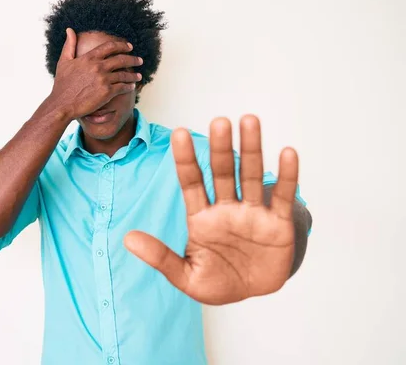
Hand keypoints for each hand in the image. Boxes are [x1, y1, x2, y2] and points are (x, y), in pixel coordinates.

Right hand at [47, 28, 142, 119]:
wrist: (63, 104)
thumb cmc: (62, 84)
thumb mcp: (64, 61)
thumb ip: (69, 45)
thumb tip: (70, 30)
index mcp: (89, 57)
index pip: (110, 47)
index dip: (122, 45)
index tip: (130, 47)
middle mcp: (98, 66)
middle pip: (121, 59)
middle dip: (133, 59)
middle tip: (139, 60)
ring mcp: (104, 79)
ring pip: (124, 74)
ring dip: (133, 75)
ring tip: (139, 76)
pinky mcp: (107, 92)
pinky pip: (122, 87)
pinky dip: (129, 86)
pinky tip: (132, 86)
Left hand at [124, 115, 298, 304]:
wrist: (251, 295)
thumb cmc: (216, 282)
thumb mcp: (185, 275)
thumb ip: (160, 257)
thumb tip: (127, 238)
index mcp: (201, 217)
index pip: (191, 182)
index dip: (185, 159)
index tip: (178, 133)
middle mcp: (226, 208)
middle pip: (222, 172)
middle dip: (220, 148)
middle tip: (219, 122)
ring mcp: (252, 213)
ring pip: (250, 176)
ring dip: (251, 149)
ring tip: (249, 121)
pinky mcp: (277, 224)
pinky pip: (281, 197)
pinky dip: (286, 176)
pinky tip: (287, 153)